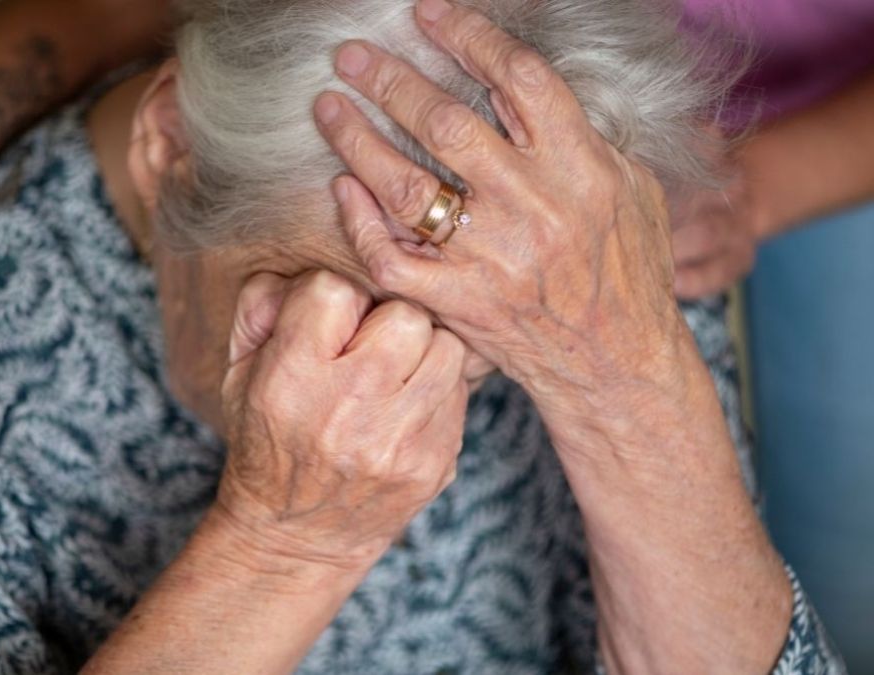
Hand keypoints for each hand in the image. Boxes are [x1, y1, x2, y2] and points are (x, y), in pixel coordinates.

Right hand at [214, 270, 472, 569]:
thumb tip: (301, 267)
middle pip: (405, 314)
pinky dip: (436, 390)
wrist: (296, 536)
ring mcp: (400, 443)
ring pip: (447, 348)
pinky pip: (459, 394)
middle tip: (367, 343)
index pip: (334, 289)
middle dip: (387, 318)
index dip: (331, 296)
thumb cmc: (265, 441)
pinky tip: (405, 405)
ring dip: (422, 351)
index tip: (326, 321)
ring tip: (392, 371)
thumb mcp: (238, 371)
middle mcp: (350, 411)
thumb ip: (261, 304)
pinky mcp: (435, 464)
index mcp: (292, 381)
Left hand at [311, 3, 792, 668]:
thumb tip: (526, 86)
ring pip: (407, 186)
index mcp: (582, 168)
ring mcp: (490, 258)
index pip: (519, 80)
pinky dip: (359, 221)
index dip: (469, 36)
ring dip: (358, 140)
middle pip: (447, 124)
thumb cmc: (628, 272)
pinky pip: (391, 257)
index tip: (429, 13)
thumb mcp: (632, 190)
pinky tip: (340, 187)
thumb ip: (586, 135)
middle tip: (351, 55)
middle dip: (391, 80)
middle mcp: (533, 208)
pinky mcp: (457, 302)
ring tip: (328, 108)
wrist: (617, 365)